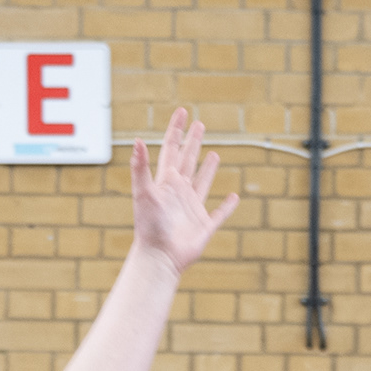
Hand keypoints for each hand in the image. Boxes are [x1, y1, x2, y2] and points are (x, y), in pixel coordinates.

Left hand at [129, 106, 239, 272]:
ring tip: (214, 155)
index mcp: (165, 182)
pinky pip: (218, 213)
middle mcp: (178, 192)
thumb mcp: (144, 193)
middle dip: (193, 142)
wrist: (159, 257)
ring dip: (208, 169)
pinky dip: (227, 206)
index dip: (176, 130)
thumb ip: (140, 167)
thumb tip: (136, 140)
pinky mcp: (204, 226)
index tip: (182, 112)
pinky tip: (233, 197)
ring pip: (202, 183)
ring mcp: (191, 208)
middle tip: (199, 124)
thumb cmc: (148, 227)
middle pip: (188, 161)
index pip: (171, 149)